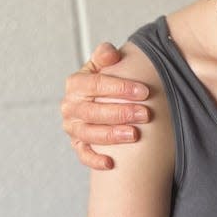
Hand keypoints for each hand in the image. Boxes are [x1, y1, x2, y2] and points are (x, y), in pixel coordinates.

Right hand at [61, 42, 149, 169]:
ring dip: (111, 135)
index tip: (144, 91)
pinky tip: (111, 163)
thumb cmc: (107, 81)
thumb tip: (110, 53)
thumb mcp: (105, 65)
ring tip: (134, 134)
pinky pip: (83, 154)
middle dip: (120, 112)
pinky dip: (94, 160)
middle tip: (146, 114)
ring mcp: (73, 127)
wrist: (100, 99)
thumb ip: (106, 55)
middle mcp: (70, 106)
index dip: (119, 88)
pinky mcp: (78, 144)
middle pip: (93, 111)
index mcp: (76, 84)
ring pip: (89, 133)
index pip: (95, 84)